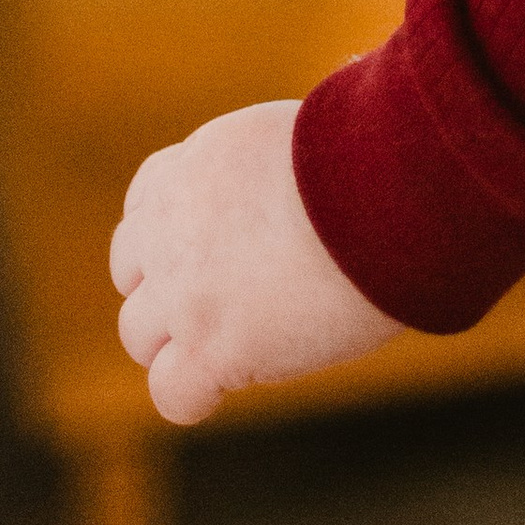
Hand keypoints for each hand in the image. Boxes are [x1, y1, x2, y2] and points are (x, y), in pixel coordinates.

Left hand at [109, 101, 399, 424]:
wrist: (392, 188)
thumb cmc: (383, 153)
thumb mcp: (311, 132)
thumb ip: (285, 158)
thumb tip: (335, 129)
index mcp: (193, 164)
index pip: (144, 206)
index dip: (175, 238)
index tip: (220, 250)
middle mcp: (171, 225)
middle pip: (131, 273)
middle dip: (169, 291)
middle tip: (233, 302)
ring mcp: (184, 290)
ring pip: (140, 337)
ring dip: (181, 344)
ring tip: (245, 342)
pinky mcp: (212, 347)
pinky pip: (173, 394)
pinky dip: (197, 394)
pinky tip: (236, 380)